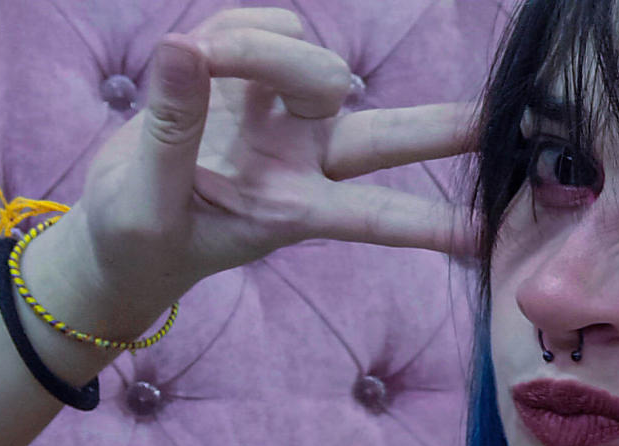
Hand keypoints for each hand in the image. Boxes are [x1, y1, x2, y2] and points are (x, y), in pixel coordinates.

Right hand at [33, 7, 481, 323]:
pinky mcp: (247, 85)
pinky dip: (240, 30)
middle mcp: (302, 164)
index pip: (375, 218)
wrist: (110, 239)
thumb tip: (186, 48)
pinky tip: (198, 53)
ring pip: (320, 66)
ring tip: (204, 61)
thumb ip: (170, 126)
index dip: (431, 224)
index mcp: (290, 213)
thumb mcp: (145, 202)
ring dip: (271, 49)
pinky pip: (266, 31)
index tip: (491, 235)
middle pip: (391, 140)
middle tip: (508, 120)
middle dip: (449, 129)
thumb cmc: (136, 242)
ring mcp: (282, 122)